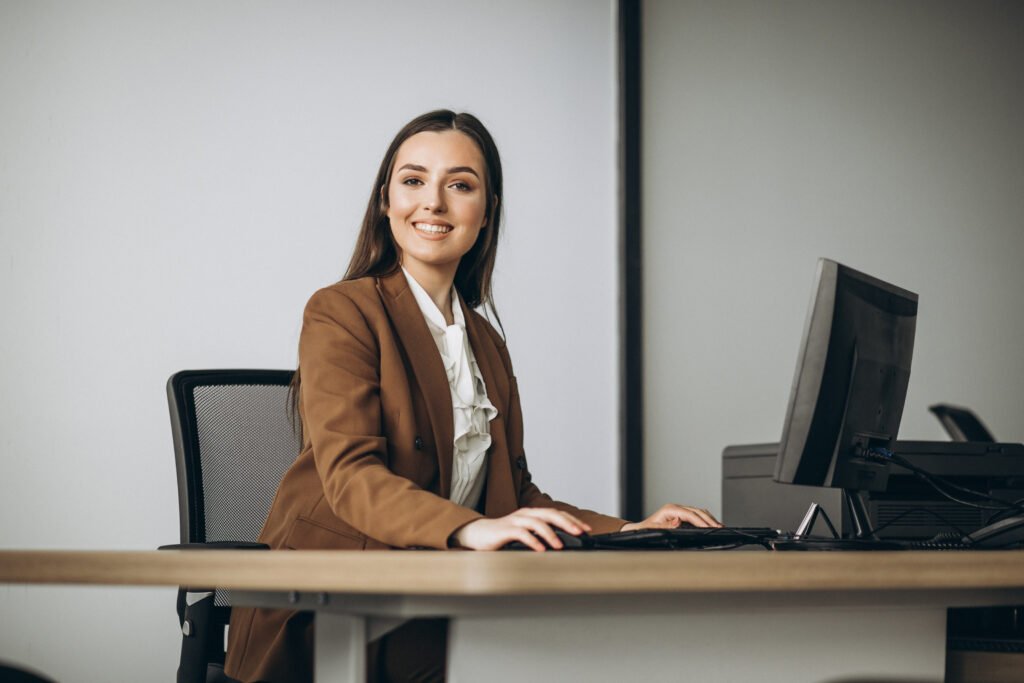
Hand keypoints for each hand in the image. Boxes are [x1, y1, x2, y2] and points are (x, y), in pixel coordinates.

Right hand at [451, 508, 592, 551]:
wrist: (477, 535)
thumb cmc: (503, 536)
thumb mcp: (526, 535)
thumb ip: (540, 537)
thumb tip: (563, 545)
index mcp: (532, 514)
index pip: (557, 514)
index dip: (573, 520)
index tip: (587, 529)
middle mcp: (526, 514)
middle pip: (550, 514)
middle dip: (567, 523)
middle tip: (580, 533)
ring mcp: (515, 521)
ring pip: (537, 523)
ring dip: (551, 534)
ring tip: (560, 545)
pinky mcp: (505, 530)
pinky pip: (522, 534)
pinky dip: (533, 541)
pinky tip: (541, 550)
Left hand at [620, 503, 720, 531]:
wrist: (639, 528)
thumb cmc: (645, 529)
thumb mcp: (653, 529)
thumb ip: (666, 525)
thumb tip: (678, 521)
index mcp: (670, 509)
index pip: (690, 514)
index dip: (701, 521)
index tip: (710, 528)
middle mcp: (675, 507)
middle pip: (697, 511)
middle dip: (709, 519)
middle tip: (720, 528)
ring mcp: (678, 509)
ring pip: (698, 511)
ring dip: (709, 518)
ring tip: (719, 526)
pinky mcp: (680, 514)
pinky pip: (695, 514)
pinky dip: (704, 518)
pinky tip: (711, 523)